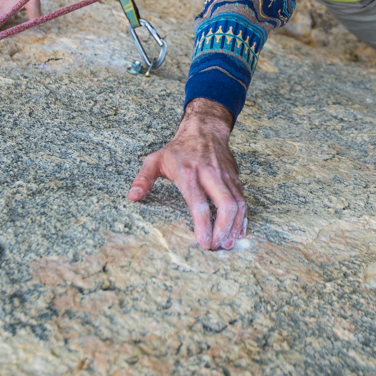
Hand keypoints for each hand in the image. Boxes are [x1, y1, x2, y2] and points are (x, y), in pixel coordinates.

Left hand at [128, 98, 246, 249]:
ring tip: (227, 244)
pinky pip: (243, 200)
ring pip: (238, 204)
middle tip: (216, 246)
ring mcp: (226, 176)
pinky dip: (242, 218)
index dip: (203, 224)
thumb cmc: (178, 149)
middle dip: (223, 229)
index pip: (199, 202)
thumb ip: (143, 178)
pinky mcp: (235, 178)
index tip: (203, 242)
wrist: (205, 129)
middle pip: (225, 204)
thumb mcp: (155, 159)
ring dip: (235, 226)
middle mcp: (210, 175)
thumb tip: (132, 197)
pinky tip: (238, 232)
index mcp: (189, 173)